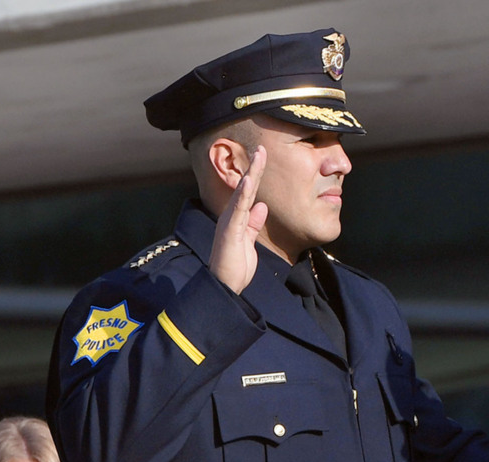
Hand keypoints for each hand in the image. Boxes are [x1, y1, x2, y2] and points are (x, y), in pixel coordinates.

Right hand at [209, 147, 268, 293]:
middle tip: (261, 148)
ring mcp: (229, 222)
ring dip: (251, 174)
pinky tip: (249, 181)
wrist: (225, 285)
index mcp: (237, 219)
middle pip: (245, 188)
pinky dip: (243, 194)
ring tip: (258, 156)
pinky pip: (238, 210)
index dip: (256, 175)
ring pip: (242, 194)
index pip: (249, 193)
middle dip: (254, 168)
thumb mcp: (249, 242)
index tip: (263, 157)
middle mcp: (231, 216)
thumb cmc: (235, 266)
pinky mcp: (229, 231)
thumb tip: (262, 206)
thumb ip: (254, 224)